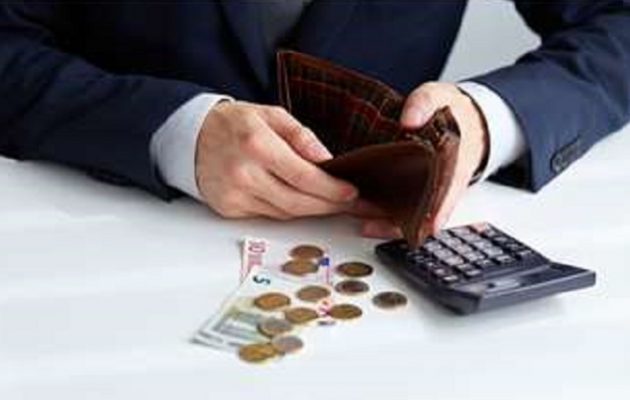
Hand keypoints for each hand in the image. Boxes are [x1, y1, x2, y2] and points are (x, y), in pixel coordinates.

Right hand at [195, 101, 359, 219]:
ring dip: (312, 210)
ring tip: (331, 203)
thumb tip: (327, 159)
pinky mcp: (229, 209)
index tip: (351, 193)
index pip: (304, 177)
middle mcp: (244, 174)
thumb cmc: (234, 123)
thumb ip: (301, 135)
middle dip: (329, 206)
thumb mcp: (271, 114)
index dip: (332, 189)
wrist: (191, 137)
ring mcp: (235, 196)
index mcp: (257, 145)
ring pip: (285, 214)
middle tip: (351, 205)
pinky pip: (269, 215)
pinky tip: (300, 201)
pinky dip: (288, 210)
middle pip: (298, 203)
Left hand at [362, 82, 488, 238]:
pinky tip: (367, 221)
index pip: (450, 189)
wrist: (462, 120)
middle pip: (427, 211)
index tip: (428, 225)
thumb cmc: (451, 112)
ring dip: (390, 222)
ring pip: (413, 215)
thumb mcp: (440, 98)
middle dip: (403, 222)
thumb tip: (409, 119)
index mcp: (456, 163)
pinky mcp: (416, 191)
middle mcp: (444, 182)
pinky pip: (403, 209)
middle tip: (375, 226)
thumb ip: (424, 104)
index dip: (438, 209)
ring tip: (365, 226)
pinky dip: (386, 216)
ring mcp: (430, 190)